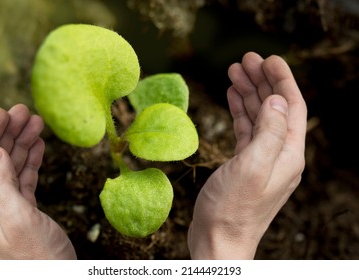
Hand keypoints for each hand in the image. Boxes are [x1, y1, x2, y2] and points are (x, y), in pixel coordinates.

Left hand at [0, 104, 75, 258]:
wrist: (53, 279)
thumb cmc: (36, 258)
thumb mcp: (17, 219)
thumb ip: (0, 185)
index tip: (2, 111)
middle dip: (8, 132)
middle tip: (24, 112)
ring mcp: (7, 206)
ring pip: (11, 165)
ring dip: (22, 143)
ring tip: (36, 124)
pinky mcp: (23, 209)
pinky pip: (24, 177)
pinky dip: (31, 160)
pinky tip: (38, 147)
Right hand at [188, 52, 306, 258]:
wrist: (218, 241)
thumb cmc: (233, 210)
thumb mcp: (253, 167)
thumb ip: (269, 131)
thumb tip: (277, 99)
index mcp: (288, 154)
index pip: (292, 107)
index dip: (282, 80)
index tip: (268, 59)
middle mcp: (279, 155)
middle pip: (274, 108)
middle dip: (262, 81)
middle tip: (245, 60)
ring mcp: (261, 160)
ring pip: (258, 117)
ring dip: (248, 94)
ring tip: (234, 73)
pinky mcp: (244, 165)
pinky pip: (246, 131)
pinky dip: (240, 112)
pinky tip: (232, 98)